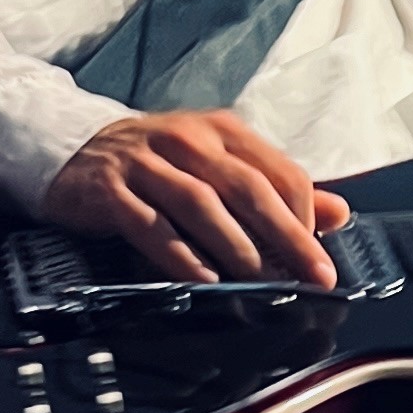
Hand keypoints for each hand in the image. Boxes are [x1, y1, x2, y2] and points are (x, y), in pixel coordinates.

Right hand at [43, 108, 349, 284]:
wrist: (74, 148)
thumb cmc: (159, 165)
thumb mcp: (220, 168)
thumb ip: (277, 190)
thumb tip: (339, 212)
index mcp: (223, 131)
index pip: (280, 172)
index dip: (305, 217)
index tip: (318, 257)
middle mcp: (188, 139)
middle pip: (248, 188)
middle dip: (286, 235)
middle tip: (311, 275)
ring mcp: (146, 162)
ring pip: (200, 203)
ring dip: (235, 246)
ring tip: (260, 281)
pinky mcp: (111, 189)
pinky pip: (148, 224)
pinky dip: (177, 253)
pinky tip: (201, 278)